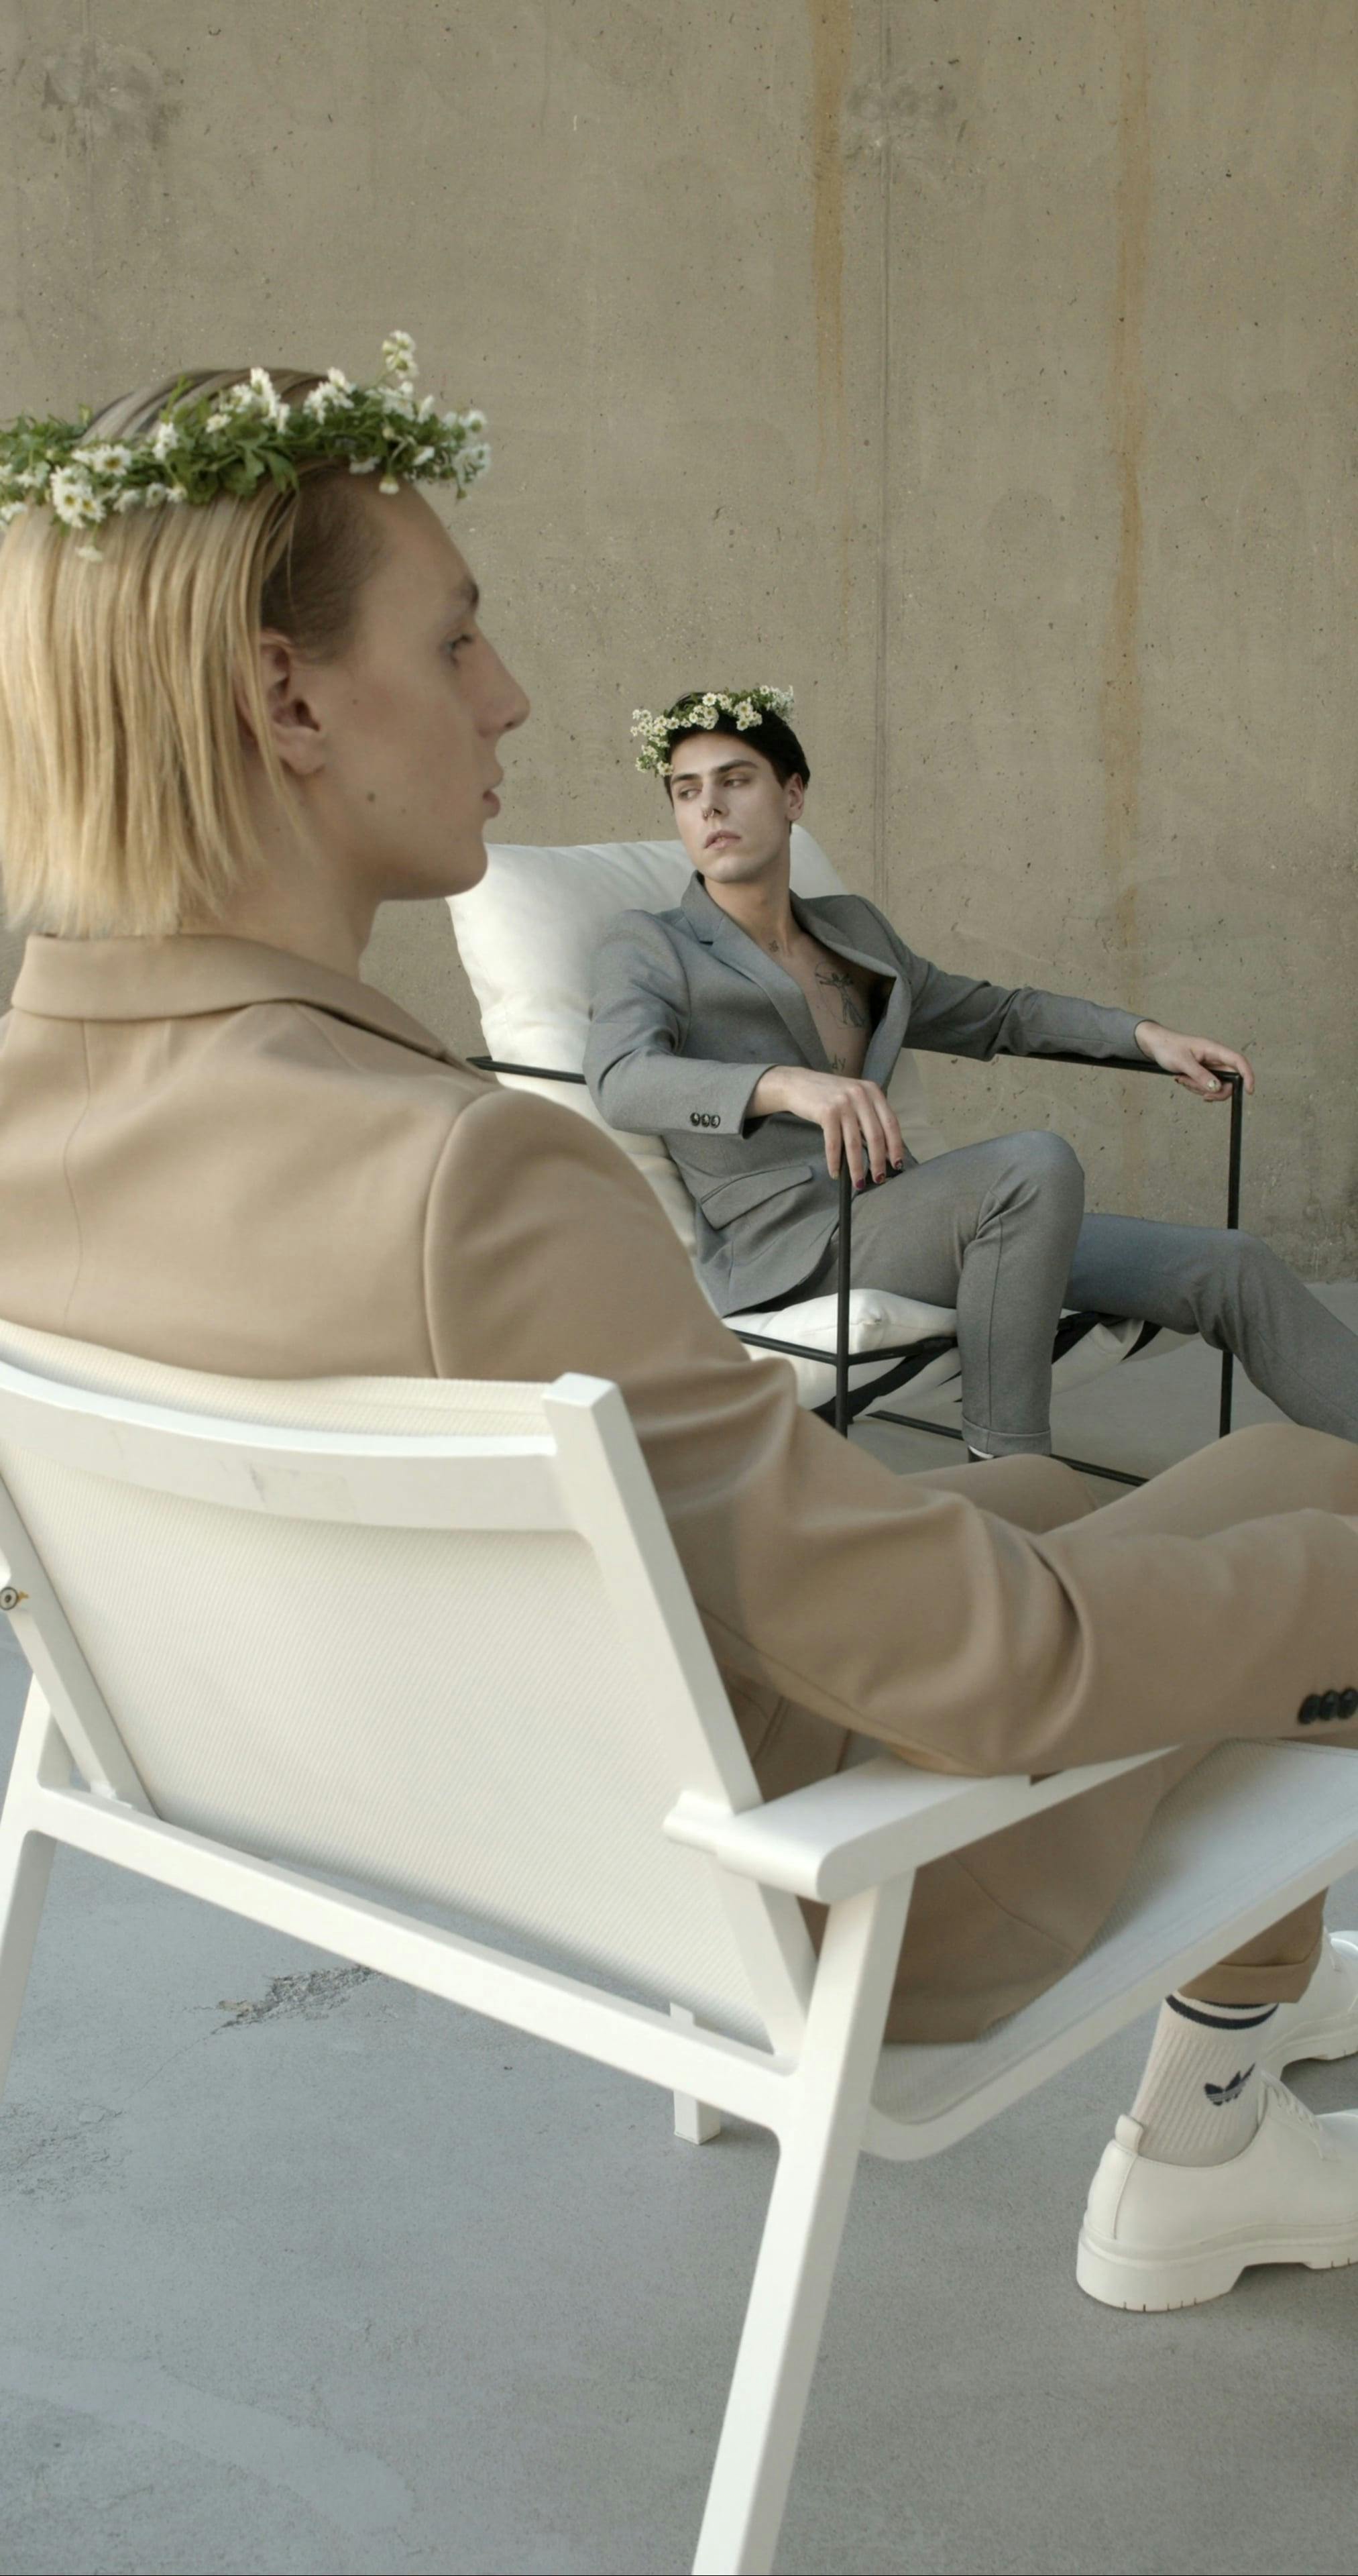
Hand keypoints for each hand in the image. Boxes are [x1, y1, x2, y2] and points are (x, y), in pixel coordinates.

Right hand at [750, 1065, 904, 1184]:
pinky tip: (835, 1173)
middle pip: (876, 1135)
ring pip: (855, 1143)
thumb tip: (885, 1150)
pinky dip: (835, 1162)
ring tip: (858, 1182)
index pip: (891, 1123)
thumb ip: (870, 1116)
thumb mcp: (855, 1097)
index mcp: (873, 1091)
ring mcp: (843, 1103)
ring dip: (857, 1167)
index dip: (896, 1146)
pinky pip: (834, 1144)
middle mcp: (861, 1095)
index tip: (897, 1164)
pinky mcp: (827, 1112)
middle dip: (878, 1161)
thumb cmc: (828, 1095)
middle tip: (879, 1179)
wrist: (798, 1083)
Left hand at [1133, 1021, 1254, 1100]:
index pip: (1239, 1061)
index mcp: (1215, 1049)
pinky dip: (1195, 1088)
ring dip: (1200, 1089)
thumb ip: (1200, 1075)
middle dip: (1215, 1091)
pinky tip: (1183, 1080)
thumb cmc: (1168, 1047)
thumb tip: (1217, 1088)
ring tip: (1182, 1079)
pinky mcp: (1203, 1073)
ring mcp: (1210, 1066)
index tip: (1249, 1091)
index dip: (1248, 1076)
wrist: (1156, 1045)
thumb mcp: (1182, 1062)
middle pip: (1230, 1080)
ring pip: (1216, 1086)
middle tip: (1200, 1094)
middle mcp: (1216, 1058)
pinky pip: (1206, 1087)